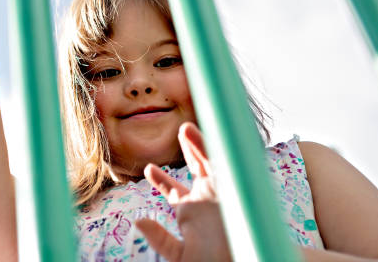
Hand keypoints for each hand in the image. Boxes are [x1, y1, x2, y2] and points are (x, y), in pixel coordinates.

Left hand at [136, 123, 231, 261]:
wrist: (240, 261)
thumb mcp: (179, 256)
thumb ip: (160, 239)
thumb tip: (138, 222)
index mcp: (191, 212)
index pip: (173, 191)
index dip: (161, 179)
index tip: (149, 169)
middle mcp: (206, 199)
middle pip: (196, 167)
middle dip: (188, 148)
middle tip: (182, 130)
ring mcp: (220, 192)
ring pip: (208, 161)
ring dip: (199, 143)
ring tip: (186, 128)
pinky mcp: (235, 190)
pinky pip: (224, 165)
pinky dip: (214, 151)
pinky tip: (205, 138)